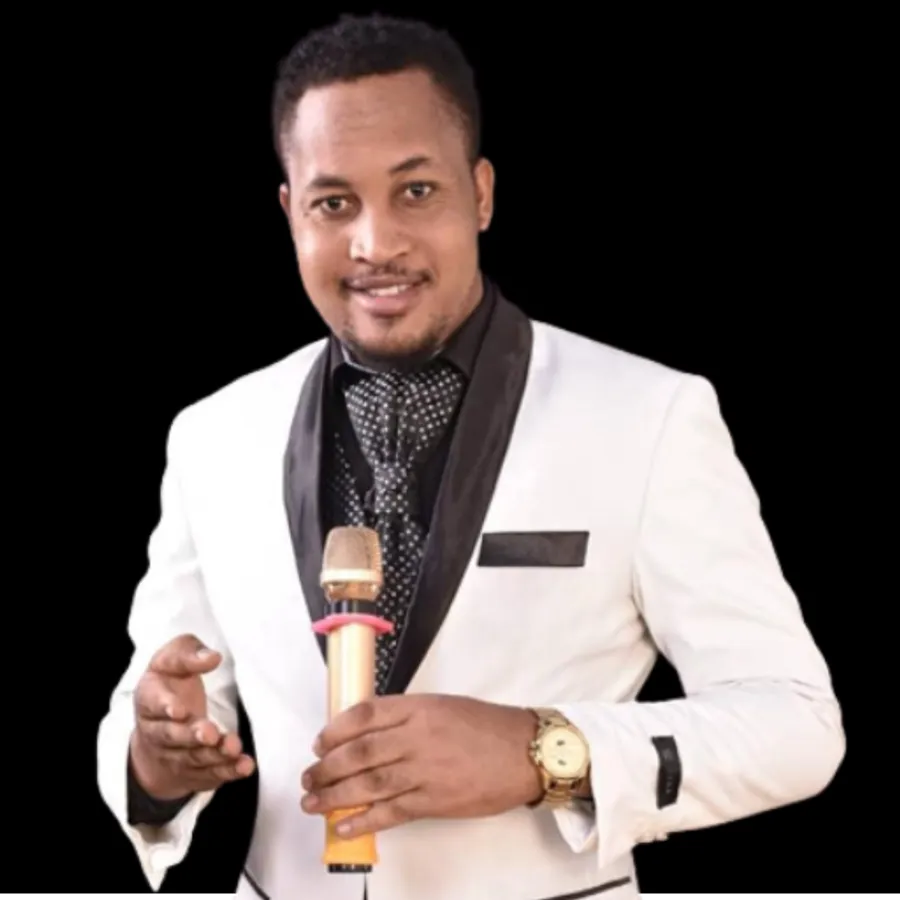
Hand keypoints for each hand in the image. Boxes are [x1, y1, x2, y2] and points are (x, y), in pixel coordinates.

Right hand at [129, 633, 254, 800]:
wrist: (162, 721)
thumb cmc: (172, 681)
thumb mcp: (175, 659)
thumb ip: (190, 654)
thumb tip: (212, 657)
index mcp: (149, 698)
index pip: (152, 702)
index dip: (165, 707)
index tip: (180, 710)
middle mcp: (157, 731)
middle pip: (171, 736)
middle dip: (190, 736)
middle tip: (209, 733)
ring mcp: (174, 755)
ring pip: (192, 758)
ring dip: (213, 755)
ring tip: (232, 747)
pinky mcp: (193, 770)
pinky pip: (209, 774)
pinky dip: (228, 771)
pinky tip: (244, 766)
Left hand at [300, 694, 541, 837]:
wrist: (524, 752)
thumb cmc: (486, 726)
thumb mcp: (443, 706)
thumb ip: (406, 716)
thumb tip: (367, 734)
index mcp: (419, 707)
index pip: (364, 715)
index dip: (335, 730)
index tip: (319, 743)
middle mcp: (417, 736)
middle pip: (359, 752)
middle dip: (326, 767)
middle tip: (309, 776)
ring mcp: (424, 771)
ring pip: (368, 783)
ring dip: (334, 795)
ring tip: (312, 802)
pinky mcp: (434, 801)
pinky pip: (390, 812)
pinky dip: (363, 820)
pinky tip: (342, 825)